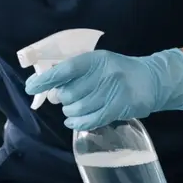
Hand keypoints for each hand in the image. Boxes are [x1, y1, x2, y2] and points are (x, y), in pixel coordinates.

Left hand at [23, 48, 182, 130]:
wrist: (152, 80)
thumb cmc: (118, 71)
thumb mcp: (98, 63)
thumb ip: (74, 71)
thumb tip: (45, 85)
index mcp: (95, 60)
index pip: (64, 69)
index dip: (45, 79)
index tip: (30, 87)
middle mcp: (103, 74)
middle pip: (68, 93)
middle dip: (62, 99)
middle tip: (65, 99)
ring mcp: (113, 92)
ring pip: (78, 108)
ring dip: (70, 112)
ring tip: (73, 109)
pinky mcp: (119, 108)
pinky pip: (90, 120)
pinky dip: (77, 122)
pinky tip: (73, 121)